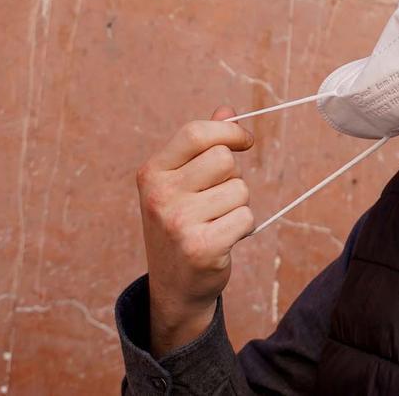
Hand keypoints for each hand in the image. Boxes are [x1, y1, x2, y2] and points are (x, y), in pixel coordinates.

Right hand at [136, 106, 254, 355]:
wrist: (174, 287)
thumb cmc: (182, 225)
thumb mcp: (182, 183)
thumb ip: (202, 147)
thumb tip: (228, 110)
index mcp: (152, 173)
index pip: (196, 133)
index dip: (228, 131)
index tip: (244, 141)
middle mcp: (160, 195)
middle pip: (225, 160)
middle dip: (232, 177)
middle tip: (216, 201)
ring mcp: (178, 222)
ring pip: (240, 190)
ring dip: (238, 206)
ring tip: (216, 223)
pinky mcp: (201, 247)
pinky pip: (246, 217)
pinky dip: (243, 228)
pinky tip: (223, 240)